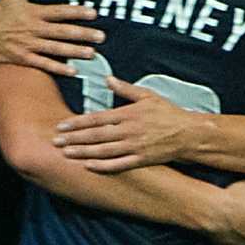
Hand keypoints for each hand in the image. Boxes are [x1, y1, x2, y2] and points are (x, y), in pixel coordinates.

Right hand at [0, 0, 98, 72]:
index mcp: (34, 12)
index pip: (60, 12)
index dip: (77, 12)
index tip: (93, 13)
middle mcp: (34, 29)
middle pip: (62, 32)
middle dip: (83, 34)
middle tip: (101, 36)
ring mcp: (29, 45)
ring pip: (56, 49)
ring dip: (75, 51)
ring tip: (92, 53)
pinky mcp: (23, 58)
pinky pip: (44, 64)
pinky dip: (58, 68)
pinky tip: (73, 71)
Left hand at [53, 78, 199, 169]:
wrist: (189, 134)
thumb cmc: (168, 113)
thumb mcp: (148, 96)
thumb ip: (125, 89)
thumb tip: (108, 78)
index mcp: (128, 114)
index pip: (97, 118)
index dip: (77, 123)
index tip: (61, 126)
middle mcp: (129, 130)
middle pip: (96, 135)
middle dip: (74, 139)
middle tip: (55, 142)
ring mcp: (135, 146)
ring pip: (103, 151)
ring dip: (83, 153)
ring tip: (66, 154)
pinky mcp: (141, 160)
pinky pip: (118, 164)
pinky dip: (103, 166)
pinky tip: (88, 166)